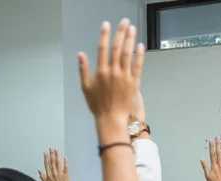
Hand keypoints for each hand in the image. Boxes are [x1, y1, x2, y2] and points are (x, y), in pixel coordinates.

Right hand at [38, 148, 70, 180]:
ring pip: (58, 162)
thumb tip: (39, 170)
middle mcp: (54, 172)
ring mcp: (60, 173)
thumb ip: (42, 176)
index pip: (46, 164)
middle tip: (51, 148)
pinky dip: (65, 162)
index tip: (45, 152)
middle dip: (51, 154)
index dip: (45, 157)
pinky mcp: (66, 174)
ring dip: (57, 156)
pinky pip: (65, 166)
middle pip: (52, 161)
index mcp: (48, 174)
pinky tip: (65, 157)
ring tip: (56, 150)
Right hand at [78, 18, 143, 136]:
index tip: (106, 24)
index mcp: (100, 71)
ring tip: (133, 28)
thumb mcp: (85, 86)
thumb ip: (83, 69)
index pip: (102, 48)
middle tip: (124, 21)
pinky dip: (139, 55)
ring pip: (128, 54)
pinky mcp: (134, 83)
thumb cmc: (97, 104)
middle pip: (117, 48)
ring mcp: (125, 76)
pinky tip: (141, 46)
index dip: (104, 35)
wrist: (111, 118)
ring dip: (130, 40)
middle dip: (121, 33)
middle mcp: (113, 71)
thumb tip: (80, 53)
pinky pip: (138, 66)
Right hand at [201, 136, 220, 180]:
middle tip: (217, 137)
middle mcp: (219, 165)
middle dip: (218, 144)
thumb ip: (205, 167)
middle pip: (218, 152)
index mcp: (213, 166)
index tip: (211, 140)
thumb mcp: (207, 176)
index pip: (212, 154)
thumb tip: (202, 159)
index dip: (211, 146)